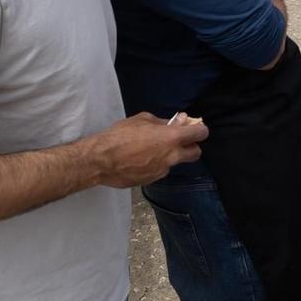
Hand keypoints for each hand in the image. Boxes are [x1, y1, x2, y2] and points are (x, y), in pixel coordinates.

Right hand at [87, 112, 205, 186]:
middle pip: (195, 154)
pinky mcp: (151, 180)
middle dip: (191, 147)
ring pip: (175, 163)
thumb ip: (162, 122)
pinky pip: (160, 171)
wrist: (101, 160)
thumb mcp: (142, 120)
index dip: (200, 130)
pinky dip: (156, 165)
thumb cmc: (120, 135)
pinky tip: (140, 160)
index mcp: (171, 138)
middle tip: (179, 141)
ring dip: (170, 156)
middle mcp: (171, 156)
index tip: (195, 129)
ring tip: (150, 150)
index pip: (199, 134)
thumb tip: (175, 122)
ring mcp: (162, 171)